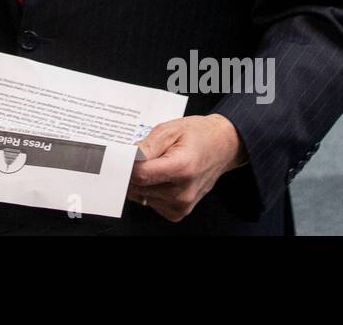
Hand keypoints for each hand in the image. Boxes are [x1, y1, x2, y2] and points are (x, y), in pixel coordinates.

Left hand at [127, 113, 247, 221]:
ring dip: (139, 181)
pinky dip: (147, 190)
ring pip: (140, 196)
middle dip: (130, 171)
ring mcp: (181, 205)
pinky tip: (158, 177)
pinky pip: (149, 202)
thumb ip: (146, 146)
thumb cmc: (198, 135)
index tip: (120, 156)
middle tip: (133, 157)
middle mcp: (182, 192)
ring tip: (153, 164)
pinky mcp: (178, 212)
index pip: (140, 174)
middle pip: (138, 186)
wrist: (223, 147)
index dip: (125, 164)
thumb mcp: (170, 129)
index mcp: (182, 168)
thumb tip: (126, 157)